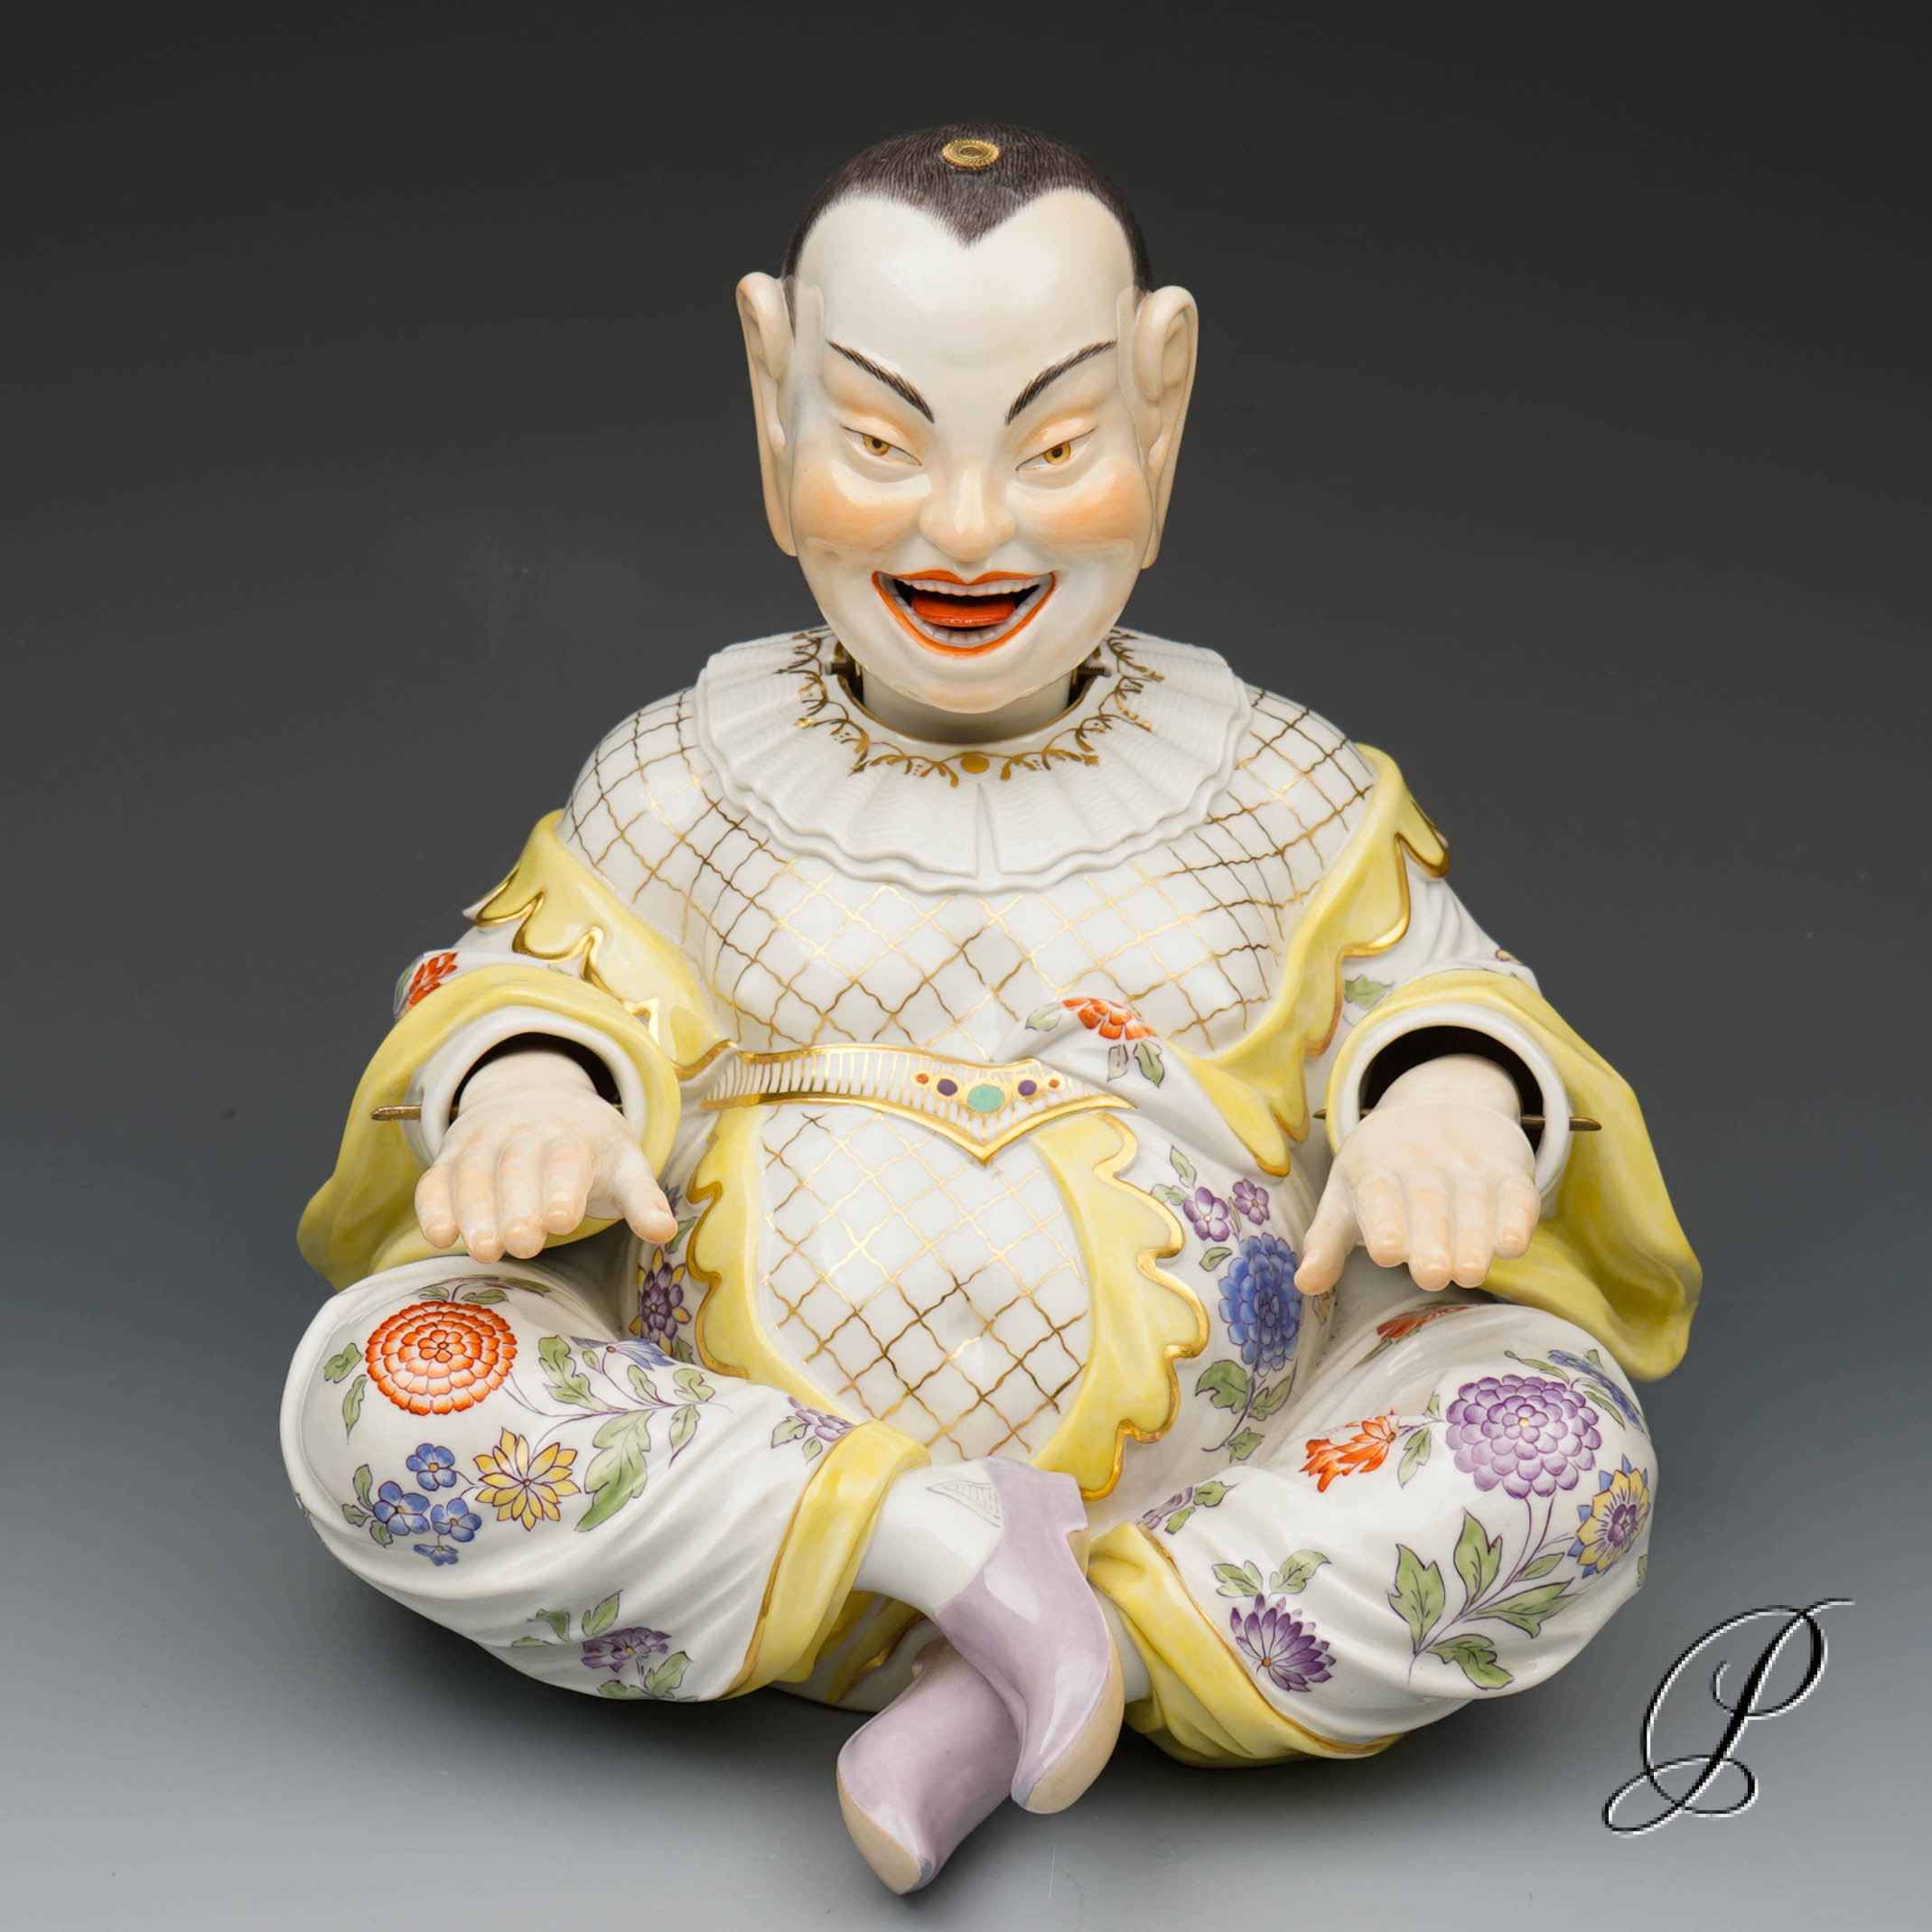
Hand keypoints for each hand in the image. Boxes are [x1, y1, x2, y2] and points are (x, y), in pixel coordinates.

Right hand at [414, 1047, 676, 1262]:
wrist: (539, 1097)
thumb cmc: (590, 1149)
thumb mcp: (624, 1165)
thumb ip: (641, 1199)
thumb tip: (665, 1232)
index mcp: (576, 1133)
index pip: (567, 1158)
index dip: (563, 1188)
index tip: (562, 1221)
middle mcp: (526, 1130)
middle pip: (518, 1167)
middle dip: (519, 1207)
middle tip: (523, 1245)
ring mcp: (485, 1140)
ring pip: (475, 1173)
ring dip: (476, 1211)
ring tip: (484, 1251)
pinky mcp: (452, 1154)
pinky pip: (437, 1177)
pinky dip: (434, 1205)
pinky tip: (438, 1237)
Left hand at [1293, 1054, 1538, 1295]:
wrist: (1441, 1104)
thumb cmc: (1382, 1170)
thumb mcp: (1346, 1196)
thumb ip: (1326, 1241)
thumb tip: (1304, 1284)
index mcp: (1374, 1169)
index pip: (1378, 1195)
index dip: (1383, 1222)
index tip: (1385, 1252)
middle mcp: (1422, 1162)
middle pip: (1427, 1202)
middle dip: (1431, 1240)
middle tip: (1432, 1276)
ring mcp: (1468, 1163)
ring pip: (1473, 1202)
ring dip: (1473, 1239)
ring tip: (1470, 1274)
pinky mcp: (1508, 1168)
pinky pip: (1516, 1192)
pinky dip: (1517, 1217)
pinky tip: (1512, 1245)